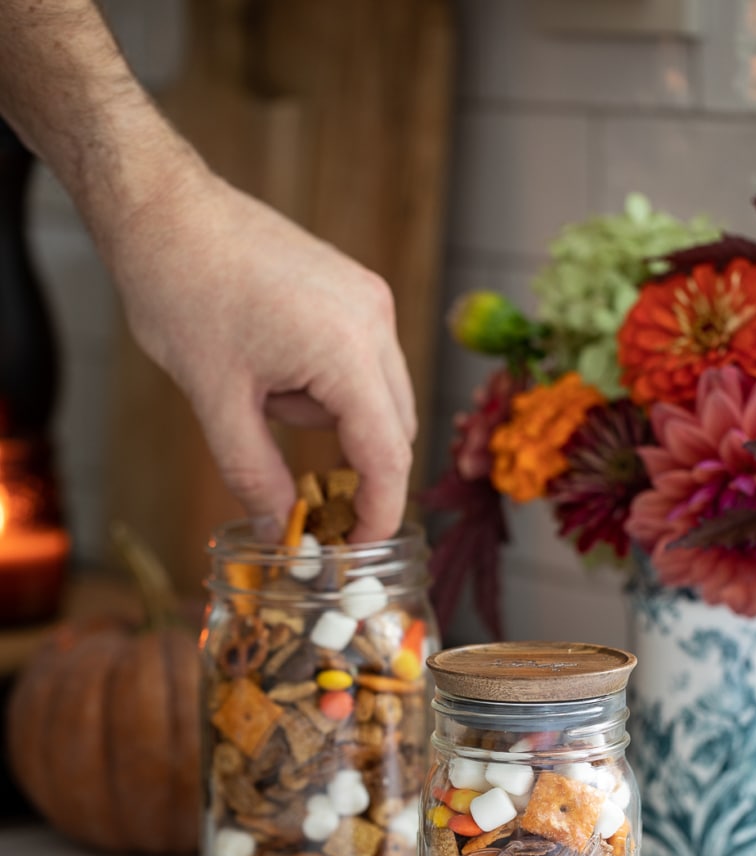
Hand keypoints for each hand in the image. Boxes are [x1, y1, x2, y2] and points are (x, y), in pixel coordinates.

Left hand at [110, 166, 415, 542]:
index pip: (387, 455)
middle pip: (394, 429)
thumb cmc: (182, 291)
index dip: (378, 512)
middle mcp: (374, 321)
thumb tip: (280, 533)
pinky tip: (271, 366)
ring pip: (376, 398)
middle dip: (351, 468)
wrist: (163, 208)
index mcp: (347, 350)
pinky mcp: (355, 290)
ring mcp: (369, 300)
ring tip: (258, 389)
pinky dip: (327, 387)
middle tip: (302, 499)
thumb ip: (254, 476)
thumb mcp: (216, 402)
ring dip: (330, 421)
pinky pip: (361, 363)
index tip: (358, 550)